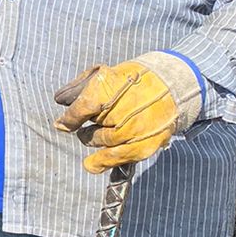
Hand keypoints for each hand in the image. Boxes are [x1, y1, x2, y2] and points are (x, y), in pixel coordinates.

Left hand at [54, 59, 184, 172]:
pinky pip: (115, 159)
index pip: (81, 109)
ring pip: (100, 142)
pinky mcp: (144, 145)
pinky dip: (100, 163)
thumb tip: (60, 100)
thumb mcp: (107, 72)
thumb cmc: (136, 77)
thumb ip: (81, 86)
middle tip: (92, 121)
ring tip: (97, 133)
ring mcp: (133, 130)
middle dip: (87, 125)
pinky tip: (91, 163)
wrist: (175, 85)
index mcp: (109, 87)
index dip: (69, 120)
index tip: (62, 124)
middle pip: (91, 126)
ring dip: (93, 139)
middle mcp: (121, 110)